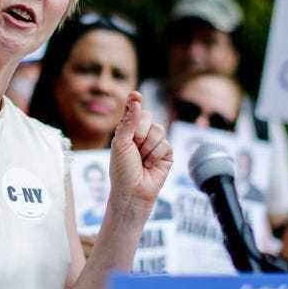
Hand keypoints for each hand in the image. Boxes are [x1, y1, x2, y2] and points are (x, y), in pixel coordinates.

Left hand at [109, 92, 172, 213]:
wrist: (132, 192)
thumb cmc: (122, 170)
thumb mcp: (121, 143)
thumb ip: (129, 121)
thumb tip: (136, 99)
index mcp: (127, 131)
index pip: (133, 111)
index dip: (135, 102)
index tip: (135, 95)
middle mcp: (141, 135)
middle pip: (149, 117)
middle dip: (140, 131)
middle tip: (134, 146)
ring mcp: (155, 144)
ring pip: (159, 130)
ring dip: (148, 146)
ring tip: (142, 160)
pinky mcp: (166, 154)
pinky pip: (166, 144)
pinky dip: (156, 155)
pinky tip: (150, 165)